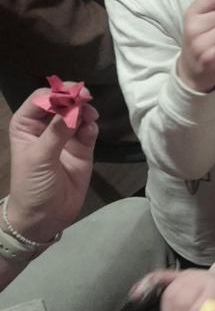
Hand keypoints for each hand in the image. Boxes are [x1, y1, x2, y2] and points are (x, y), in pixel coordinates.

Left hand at [7, 88, 98, 242]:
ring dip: (85, 111)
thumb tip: (72, 107)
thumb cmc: (32, 185)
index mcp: (27, 124)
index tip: (73, 94)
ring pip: (77, 113)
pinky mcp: (82, 148)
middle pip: (62, 102)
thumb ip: (56, 132)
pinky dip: (91, 127)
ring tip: (91, 117)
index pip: (41, 99)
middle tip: (87, 97)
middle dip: (74, 98)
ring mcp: (65, 136)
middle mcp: (45, 126)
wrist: (44, 218)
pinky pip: (88, 130)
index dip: (57, 93)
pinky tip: (91, 131)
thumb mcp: (39, 158)